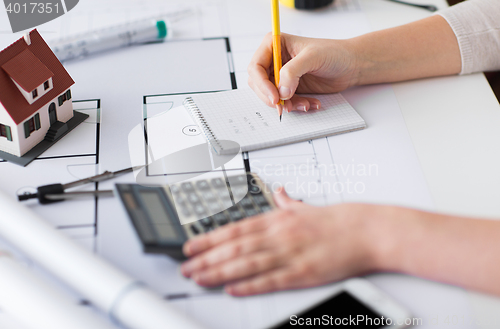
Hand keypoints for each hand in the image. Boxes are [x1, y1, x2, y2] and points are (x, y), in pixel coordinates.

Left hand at [181, 188, 393, 295]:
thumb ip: (289, 201)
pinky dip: (249, 285)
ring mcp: (290, 254)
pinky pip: (271, 280)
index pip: (235, 229)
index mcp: (278, 219)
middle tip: (186, 267)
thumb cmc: (338, 220)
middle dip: (206, 257)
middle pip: (234, 247)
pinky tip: (232, 289)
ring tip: (199, 277)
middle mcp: (280, 235)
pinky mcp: (303, 273)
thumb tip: (280, 191)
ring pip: (246, 263)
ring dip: (219, 271)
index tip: (191, 246)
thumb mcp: (307, 207)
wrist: (367, 230)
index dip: (209, 238)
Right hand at [248, 33, 358, 112]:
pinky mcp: (291, 88)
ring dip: (286, 104)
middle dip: (272, 97)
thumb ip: (293, 72)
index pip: (256, 67)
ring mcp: (282, 75)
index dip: (261, 84)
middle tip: (285, 106)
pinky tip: (310, 103)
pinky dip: (295, 106)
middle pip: (259, 84)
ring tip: (304, 104)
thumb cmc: (334, 53)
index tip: (275, 97)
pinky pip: (285, 102)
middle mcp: (274, 60)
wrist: (351, 65)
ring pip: (271, 96)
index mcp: (274, 45)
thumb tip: (281, 91)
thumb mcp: (312, 57)